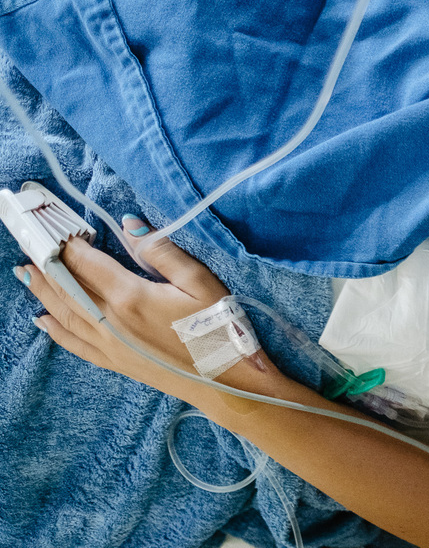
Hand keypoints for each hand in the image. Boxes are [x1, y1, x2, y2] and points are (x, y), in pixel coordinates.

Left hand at [19, 217, 250, 397]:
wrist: (225, 380)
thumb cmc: (218, 326)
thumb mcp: (199, 280)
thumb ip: (161, 251)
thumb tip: (128, 225)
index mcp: (130, 296)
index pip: (87, 263)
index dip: (69, 244)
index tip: (58, 228)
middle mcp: (110, 321)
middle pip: (67, 288)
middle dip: (47, 265)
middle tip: (29, 245)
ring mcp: (108, 344)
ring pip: (64, 314)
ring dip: (42, 292)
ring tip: (26, 273)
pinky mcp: (114, 362)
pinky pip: (73, 344)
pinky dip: (54, 331)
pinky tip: (41, 321)